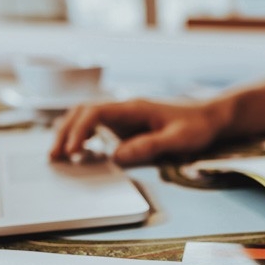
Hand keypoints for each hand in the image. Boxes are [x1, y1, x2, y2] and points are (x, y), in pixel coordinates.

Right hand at [49, 98, 225, 164]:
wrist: (210, 117)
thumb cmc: (197, 126)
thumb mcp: (178, 139)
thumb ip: (149, 146)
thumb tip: (117, 157)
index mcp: (134, 107)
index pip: (96, 111)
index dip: (80, 129)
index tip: (72, 150)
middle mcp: (124, 108)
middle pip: (83, 111)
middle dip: (65, 131)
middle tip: (54, 156)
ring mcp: (123, 116)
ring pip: (85, 117)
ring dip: (69, 132)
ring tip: (58, 155)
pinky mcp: (126, 126)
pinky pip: (96, 126)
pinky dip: (82, 136)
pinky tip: (77, 153)